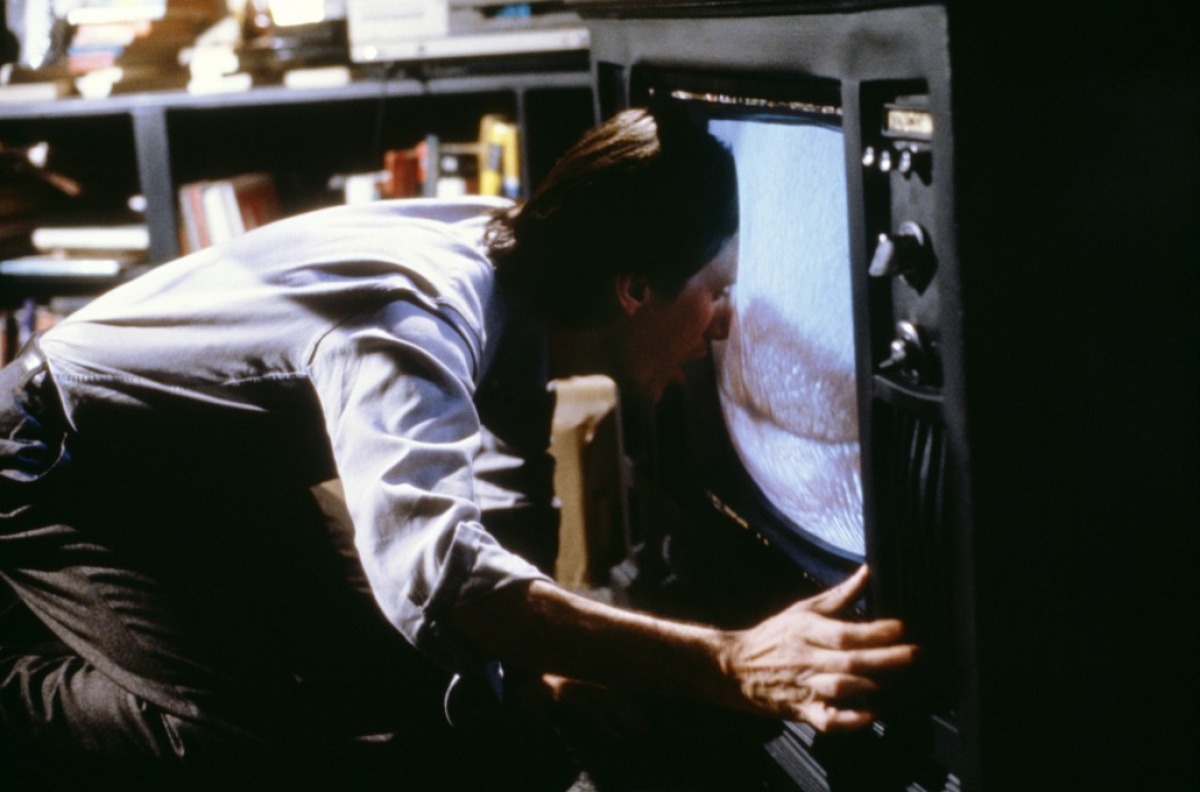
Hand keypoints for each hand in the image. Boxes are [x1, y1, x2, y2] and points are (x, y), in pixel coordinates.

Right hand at [719, 566, 915, 731]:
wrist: (735, 668)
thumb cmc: (773, 637)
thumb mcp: (803, 610)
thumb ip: (839, 595)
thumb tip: (867, 572)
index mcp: (807, 631)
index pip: (846, 632)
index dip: (875, 632)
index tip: (901, 628)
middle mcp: (808, 659)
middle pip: (851, 660)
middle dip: (886, 658)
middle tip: (915, 654)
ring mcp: (805, 686)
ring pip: (841, 688)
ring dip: (871, 685)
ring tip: (897, 680)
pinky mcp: (803, 710)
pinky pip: (829, 720)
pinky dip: (851, 720)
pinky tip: (871, 715)